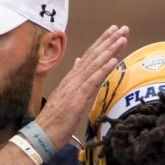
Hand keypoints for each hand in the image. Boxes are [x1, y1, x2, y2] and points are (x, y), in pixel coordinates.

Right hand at [37, 24, 128, 148]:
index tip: (113, 32)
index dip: (101, 43)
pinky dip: (103, 70)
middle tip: (123, 28)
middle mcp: (72, 80)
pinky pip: (92, 82)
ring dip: (109, 50)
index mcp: (71, 80)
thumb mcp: (65, 97)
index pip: (88, 57)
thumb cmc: (53, 121)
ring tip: (122, 39)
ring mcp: (74, 88)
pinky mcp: (77, 99)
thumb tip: (78, 62)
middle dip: (109, 41)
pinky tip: (113, 60)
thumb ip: (73, 79)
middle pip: (93, 56)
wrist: (41, 135)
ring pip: (94, 65)